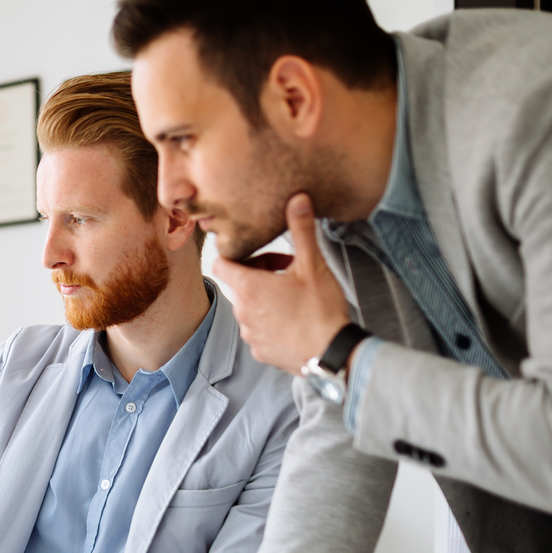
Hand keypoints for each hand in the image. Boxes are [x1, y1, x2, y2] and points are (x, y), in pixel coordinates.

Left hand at [212, 193, 350, 374]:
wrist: (332, 353)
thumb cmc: (321, 309)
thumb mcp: (313, 265)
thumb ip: (301, 230)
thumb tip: (297, 198)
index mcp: (248, 288)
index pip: (220, 263)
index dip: (236, 254)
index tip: (258, 254)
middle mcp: (242, 312)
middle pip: (238, 284)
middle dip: (259, 274)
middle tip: (287, 270)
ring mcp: (249, 334)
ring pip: (248, 308)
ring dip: (265, 298)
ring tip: (293, 295)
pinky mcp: (260, 351)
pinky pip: (258, 330)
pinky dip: (270, 322)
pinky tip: (294, 319)